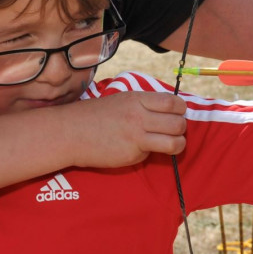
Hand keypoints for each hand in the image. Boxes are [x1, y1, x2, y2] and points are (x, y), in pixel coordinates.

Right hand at [69, 92, 186, 168]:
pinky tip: (138, 149)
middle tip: (173, 130)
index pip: (174, 102)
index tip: (177, 113)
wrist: (71, 133)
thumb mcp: (123, 100)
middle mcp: (139, 117)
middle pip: (179, 123)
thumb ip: (145, 104)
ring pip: (175, 143)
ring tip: (170, 144)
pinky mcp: (132, 155)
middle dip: (181, 129)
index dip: (181, 109)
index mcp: (138, 99)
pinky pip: (152, 154)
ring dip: (177, 144)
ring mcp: (136, 137)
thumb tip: (171, 110)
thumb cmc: (97, 115)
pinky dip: (150, 153)